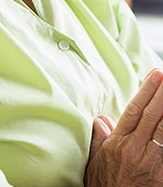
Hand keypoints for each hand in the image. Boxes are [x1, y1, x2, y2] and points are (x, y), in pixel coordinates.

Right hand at [85, 68, 162, 185]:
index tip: (156, 75)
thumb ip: (100, 138)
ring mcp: (152, 162)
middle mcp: (136, 149)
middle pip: (154, 116)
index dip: (146, 91)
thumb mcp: (95, 161)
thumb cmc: (103, 185)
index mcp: (118, 143)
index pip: (134, 110)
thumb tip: (102, 119)